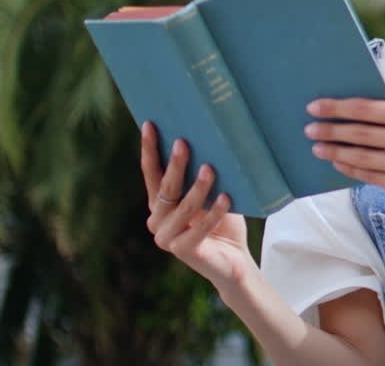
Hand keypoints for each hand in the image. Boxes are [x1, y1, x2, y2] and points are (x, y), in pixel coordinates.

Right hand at [140, 122, 254, 292]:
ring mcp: (166, 238)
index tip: (150, 124)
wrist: (234, 260)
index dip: (150, 149)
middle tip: (184, 142)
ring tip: (211, 169)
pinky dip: (214, 213)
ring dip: (198, 188)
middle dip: (175, 164)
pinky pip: (200, 228)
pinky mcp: (183, 251)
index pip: (151, 173)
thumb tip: (207, 141)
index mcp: (160, 203)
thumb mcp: (211, 194)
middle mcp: (157, 220)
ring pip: (182, 207)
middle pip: (165, 188)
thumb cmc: (223, 221)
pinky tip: (226, 198)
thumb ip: (201, 176)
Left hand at [305, 99, 384, 205]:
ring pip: (360, 158)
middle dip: (330, 131)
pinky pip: (370, 177)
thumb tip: (348, 113)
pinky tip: (338, 164)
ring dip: (335, 153)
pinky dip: (351, 170)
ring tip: (318, 148)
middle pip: (359, 134)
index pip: (365, 109)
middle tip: (309, 129)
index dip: (336, 108)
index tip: (314, 107)